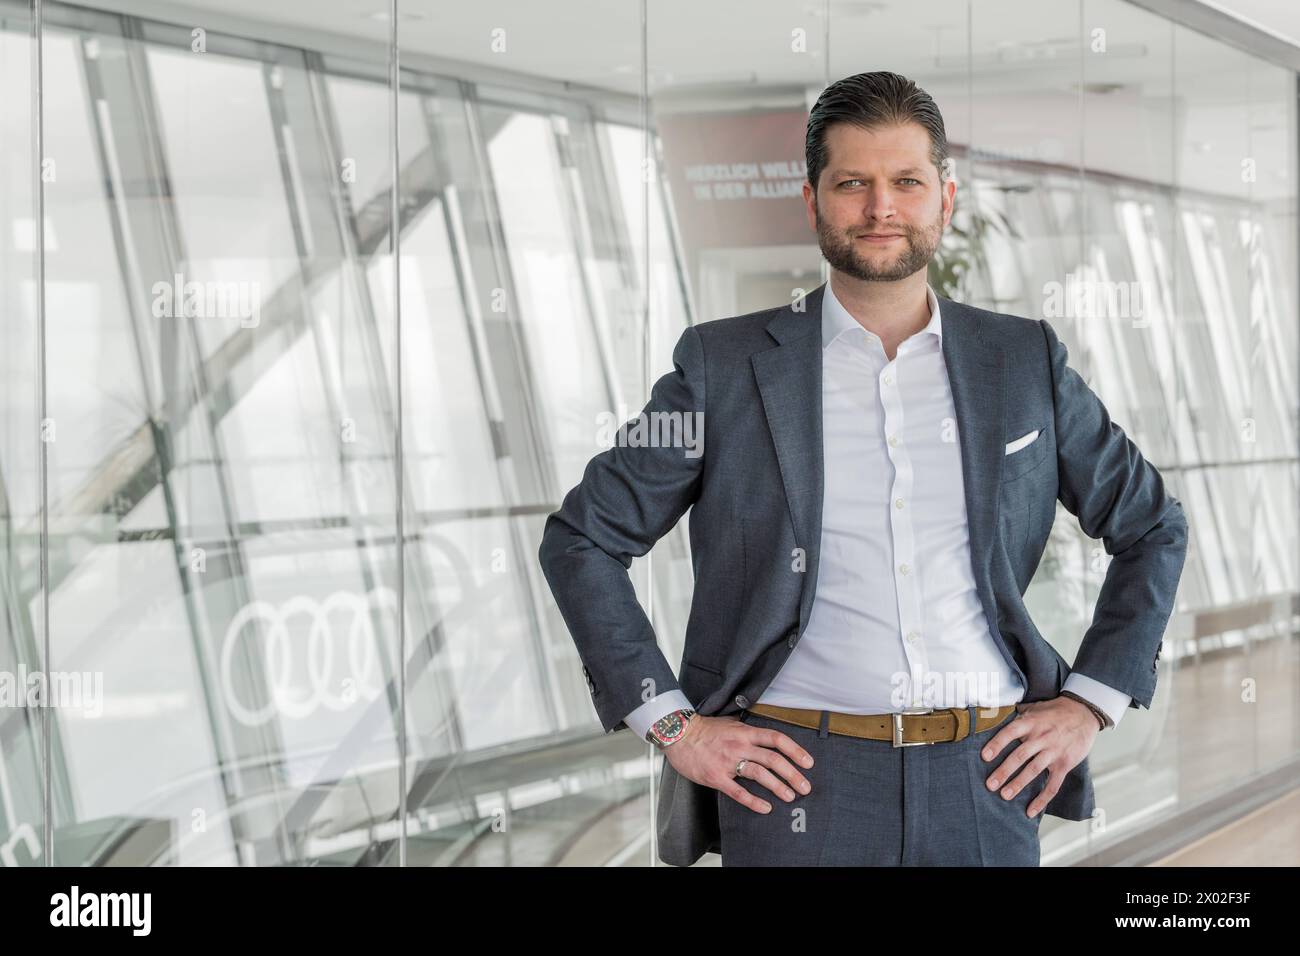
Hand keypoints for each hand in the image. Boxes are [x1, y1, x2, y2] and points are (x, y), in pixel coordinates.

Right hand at [663, 714, 814, 812]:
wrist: (678, 734)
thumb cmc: (706, 730)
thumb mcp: (731, 723)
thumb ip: (749, 732)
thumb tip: (769, 739)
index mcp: (745, 732)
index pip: (776, 739)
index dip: (795, 751)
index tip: (808, 762)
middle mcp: (739, 745)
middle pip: (773, 759)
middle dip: (793, 774)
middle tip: (805, 787)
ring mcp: (728, 761)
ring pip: (760, 774)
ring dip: (778, 787)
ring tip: (790, 796)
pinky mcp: (716, 777)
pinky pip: (738, 792)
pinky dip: (754, 801)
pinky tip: (765, 807)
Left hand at [979, 697, 1098, 817]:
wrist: (1083, 713)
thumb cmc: (1055, 711)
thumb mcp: (1034, 707)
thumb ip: (1017, 714)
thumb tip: (994, 714)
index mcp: (1031, 722)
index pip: (1010, 732)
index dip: (997, 744)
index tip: (984, 756)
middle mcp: (1041, 737)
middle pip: (1020, 756)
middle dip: (1004, 771)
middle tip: (990, 785)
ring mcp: (1054, 752)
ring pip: (1034, 770)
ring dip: (1018, 784)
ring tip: (1004, 795)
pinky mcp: (1065, 764)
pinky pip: (1053, 785)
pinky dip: (1042, 799)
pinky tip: (1031, 810)